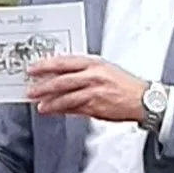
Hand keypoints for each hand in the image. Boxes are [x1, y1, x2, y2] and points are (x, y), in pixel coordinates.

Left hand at [25, 54, 149, 123]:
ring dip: (50, 100)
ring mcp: (94, 91)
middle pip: (62, 78)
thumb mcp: (105, 70)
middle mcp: (93, 75)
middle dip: (43, 84)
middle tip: (31, 88)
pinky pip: (74, 108)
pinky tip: (51, 110)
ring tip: (38, 103)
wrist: (143, 99)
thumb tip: (63, 75)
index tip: (34, 67)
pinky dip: (60, 109)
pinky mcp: (96, 106)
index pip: (66, 61)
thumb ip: (85, 71)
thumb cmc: (125, 85)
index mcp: (94, 63)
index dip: (47, 64)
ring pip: (66, 95)